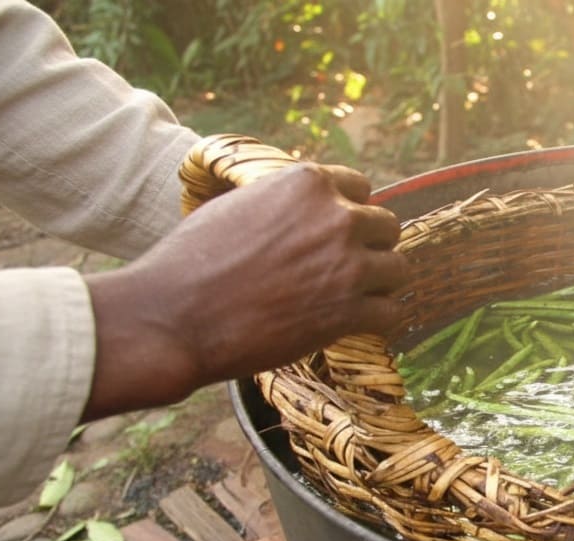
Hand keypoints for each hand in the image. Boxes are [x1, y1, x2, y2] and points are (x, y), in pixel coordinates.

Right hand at [82, 162, 404, 419]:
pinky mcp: (350, 312)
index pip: (360, 187)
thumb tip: (303, 206)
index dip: (348, 212)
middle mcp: (337, 217)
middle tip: (343, 271)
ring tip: (351, 299)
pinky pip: (393, 313)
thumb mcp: (239, 204)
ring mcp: (348, 266)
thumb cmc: (192, 262)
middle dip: (369, 247)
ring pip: (398, 269)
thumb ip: (283, 201)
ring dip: (379, 285)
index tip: (335, 235)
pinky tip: (356, 325)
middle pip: (387, 227)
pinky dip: (379, 321)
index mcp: (308, 182)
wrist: (175, 316)